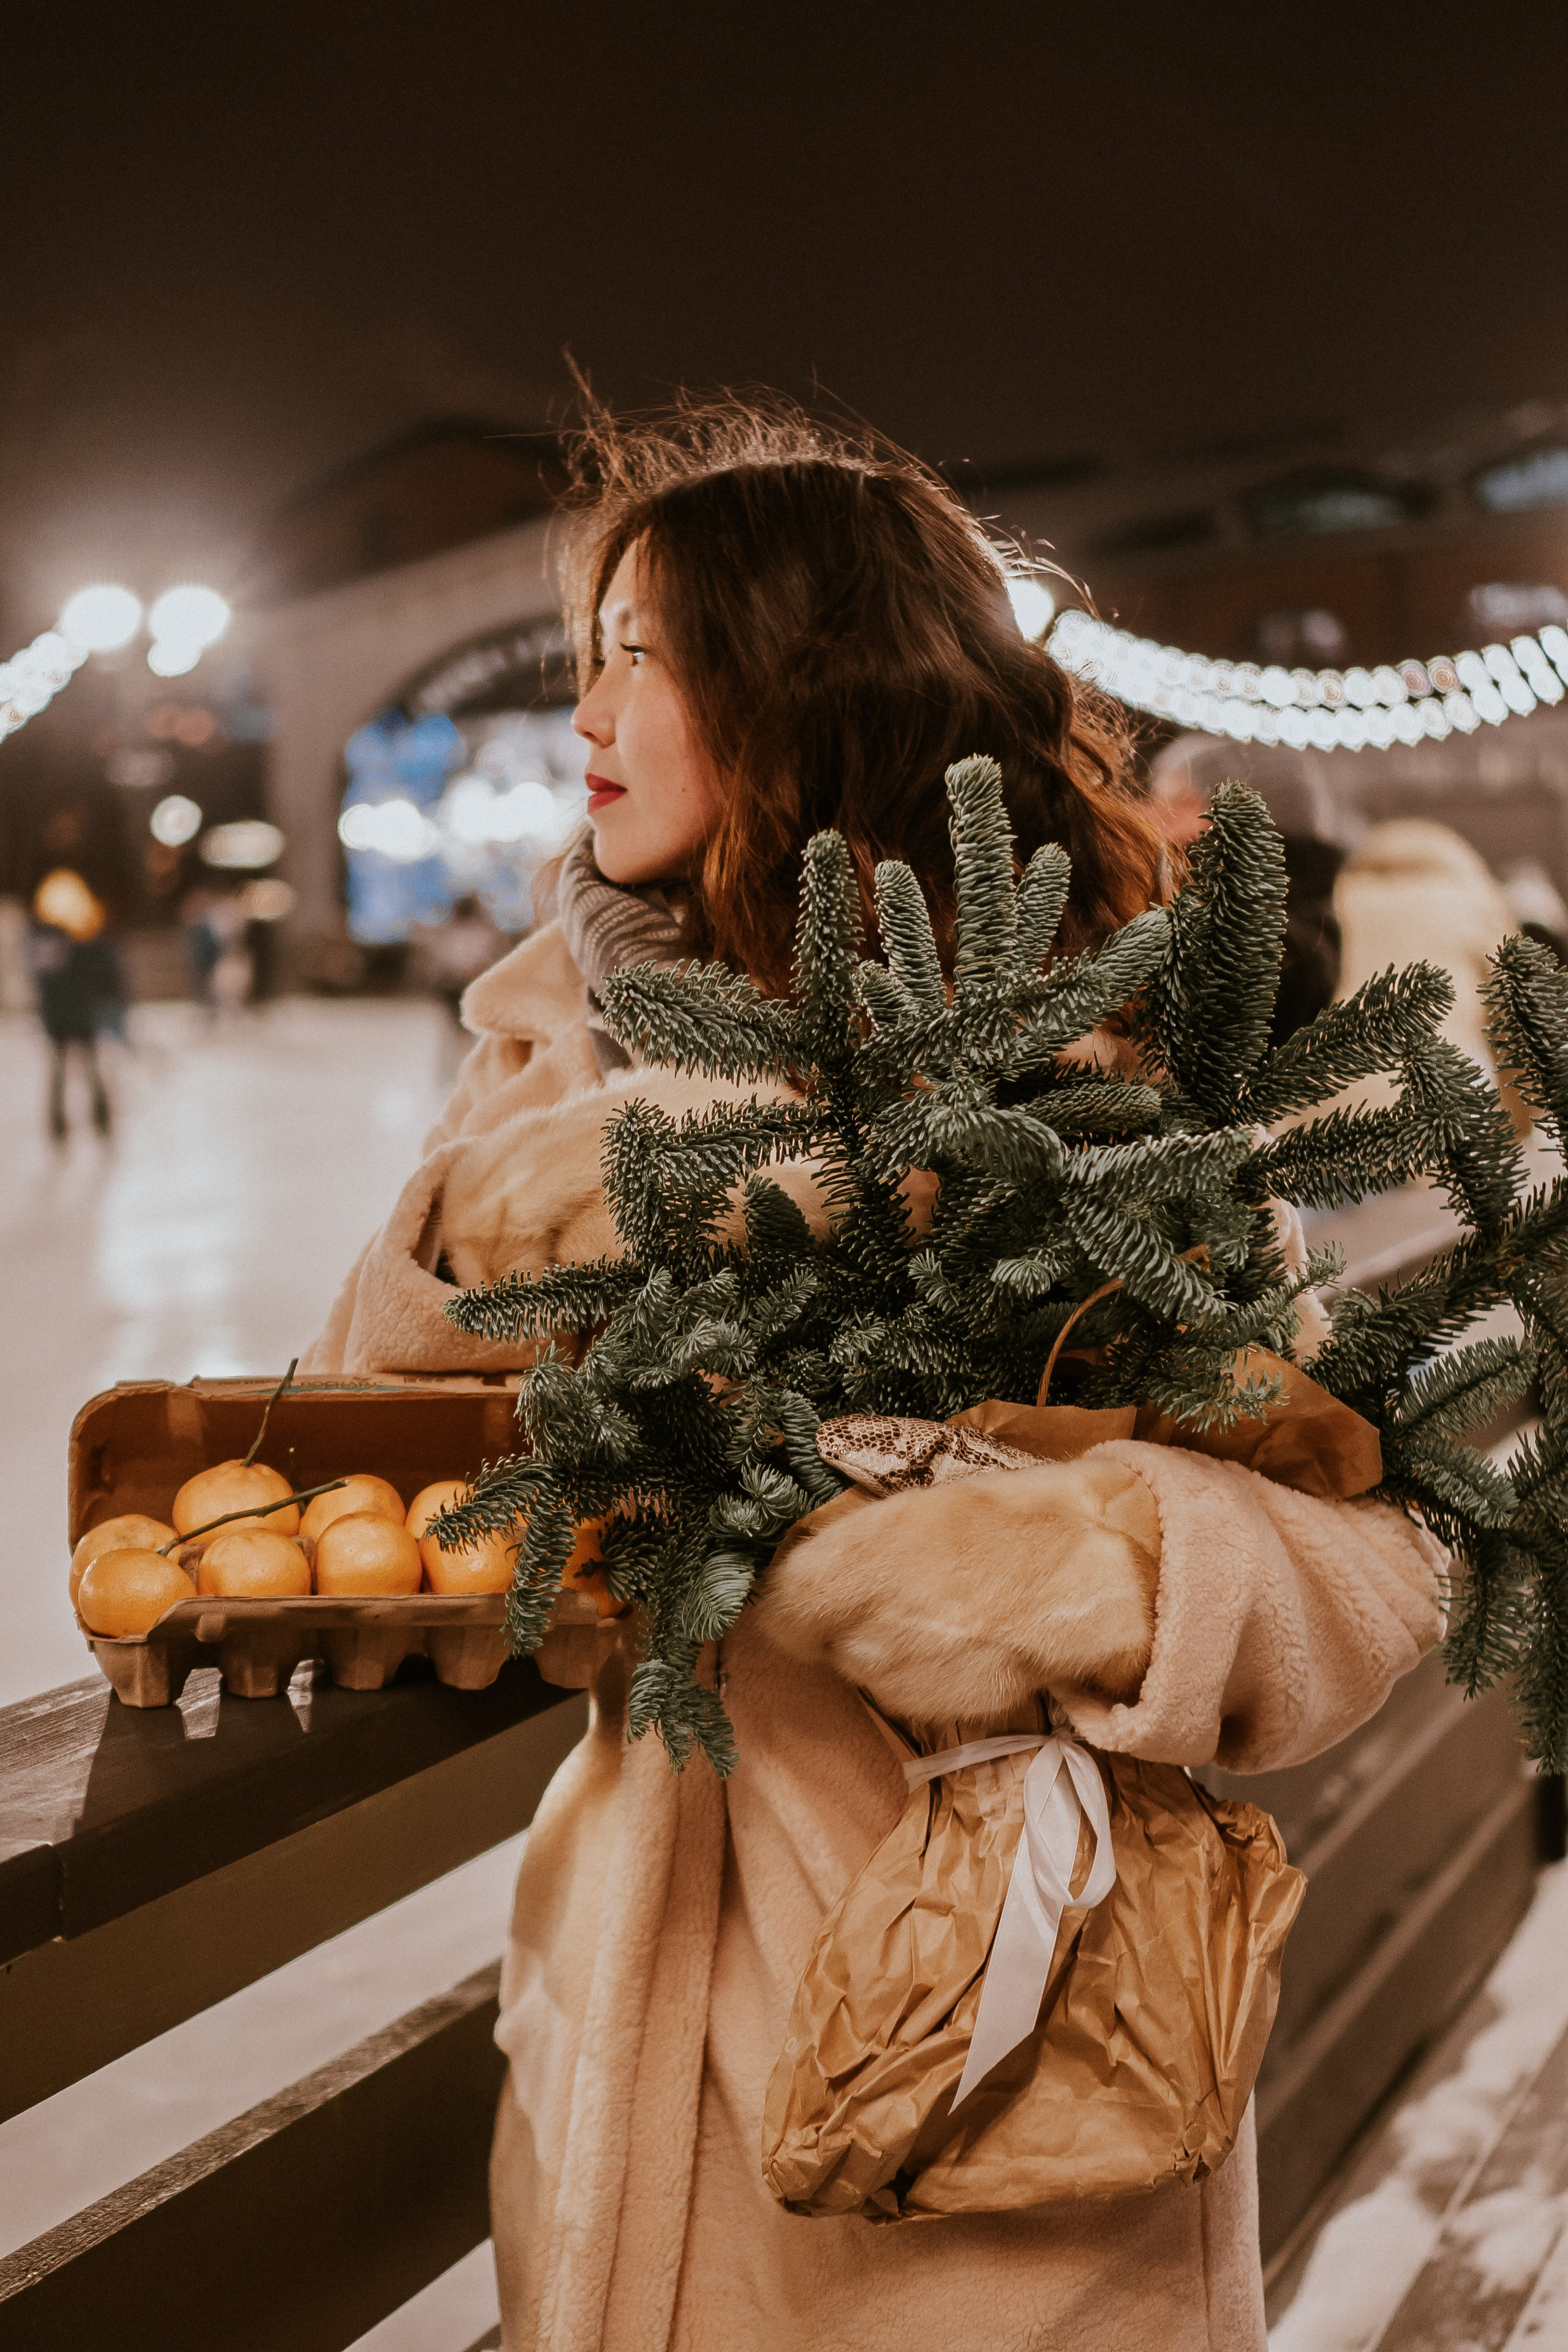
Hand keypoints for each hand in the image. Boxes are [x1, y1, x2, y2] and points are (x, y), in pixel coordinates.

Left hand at [753, 1453, 1160, 1726]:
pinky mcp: (941, 1711)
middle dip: (843, 1619)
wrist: (1094, 1578)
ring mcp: (902, 1682)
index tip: (803, 1586)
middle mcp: (861, 1637)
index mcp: (849, 1569)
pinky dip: (935, 1670)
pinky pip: (917, 1690)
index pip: (778, 1609)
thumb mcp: (918, 1507)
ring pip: (869, 1668)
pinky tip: (973, 1636)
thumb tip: (808, 1562)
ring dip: (890, 1646)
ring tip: (945, 1606)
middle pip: (821, 1640)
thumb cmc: (1008, 1521)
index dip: (789, 1599)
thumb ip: (853, 1545)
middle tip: (893, 1586)